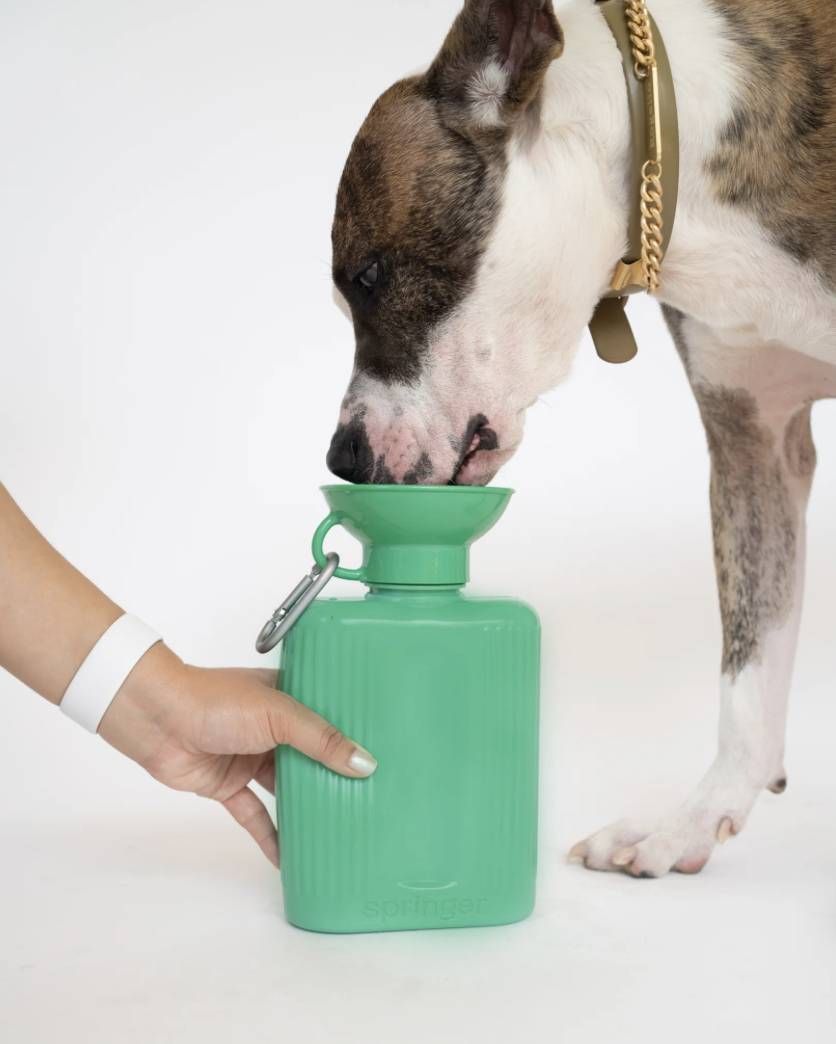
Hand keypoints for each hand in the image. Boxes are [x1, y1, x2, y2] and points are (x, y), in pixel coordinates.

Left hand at [98, 642, 376, 865]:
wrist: (154, 717)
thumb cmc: (215, 701)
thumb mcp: (278, 715)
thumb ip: (321, 740)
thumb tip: (366, 764)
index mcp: (288, 698)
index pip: (330, 718)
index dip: (354, 737)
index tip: (386, 757)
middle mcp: (273, 727)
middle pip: (311, 757)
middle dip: (335, 778)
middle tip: (372, 801)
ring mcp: (250, 757)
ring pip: (286, 788)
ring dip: (306, 807)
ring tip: (340, 829)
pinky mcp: (228, 785)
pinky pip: (255, 814)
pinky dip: (270, 835)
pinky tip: (289, 856)